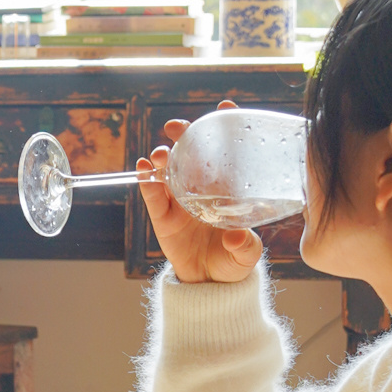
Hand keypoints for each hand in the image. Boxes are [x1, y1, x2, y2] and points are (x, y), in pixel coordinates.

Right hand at [140, 103, 267, 285]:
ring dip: (163, 156)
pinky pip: (152, 194)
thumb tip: (236, 238)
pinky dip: (146, 180)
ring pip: (168, 169)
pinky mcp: (164, 216)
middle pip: (191, 152)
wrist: (210, 284)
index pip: (226, 152)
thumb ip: (246, 246)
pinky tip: (143, 168)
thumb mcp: (247, 254)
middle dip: (184, 134)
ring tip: (161, 154)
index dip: (225, 127)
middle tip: (177, 127)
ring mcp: (180, 200)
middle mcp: (202, 188)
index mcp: (226, 188)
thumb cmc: (233, 260)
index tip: (225, 107)